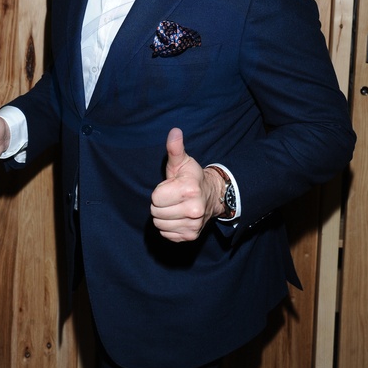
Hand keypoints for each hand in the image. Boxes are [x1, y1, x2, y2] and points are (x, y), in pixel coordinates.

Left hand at [151, 127, 223, 241]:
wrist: (211, 196)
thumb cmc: (191, 177)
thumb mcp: (182, 161)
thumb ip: (175, 148)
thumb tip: (174, 131)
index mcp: (190, 190)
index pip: (155, 198)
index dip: (160, 191)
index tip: (170, 187)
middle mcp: (194, 210)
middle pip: (155, 212)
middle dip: (160, 204)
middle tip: (172, 197)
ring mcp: (193, 225)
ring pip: (159, 224)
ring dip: (163, 216)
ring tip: (174, 206)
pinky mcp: (191, 236)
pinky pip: (166, 234)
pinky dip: (169, 226)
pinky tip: (178, 216)